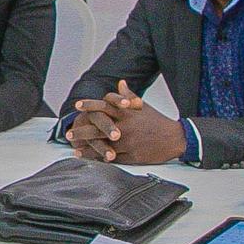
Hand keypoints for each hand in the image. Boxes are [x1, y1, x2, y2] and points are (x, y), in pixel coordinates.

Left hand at [65, 92, 186, 164]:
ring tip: (75, 150)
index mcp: (128, 113)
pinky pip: (113, 158)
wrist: (175, 138)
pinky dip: (101, 159)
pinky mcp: (132, 156)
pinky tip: (91, 159)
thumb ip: (128, 96)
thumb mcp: (143, 107)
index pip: (105, 106)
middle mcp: (126, 127)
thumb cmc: (157, 121)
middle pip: (99, 128)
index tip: (77, 106)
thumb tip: (119, 83)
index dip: (90, 105)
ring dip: (88, 149)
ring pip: (104, 146)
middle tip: (68, 134)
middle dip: (82, 131)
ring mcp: (129, 142)